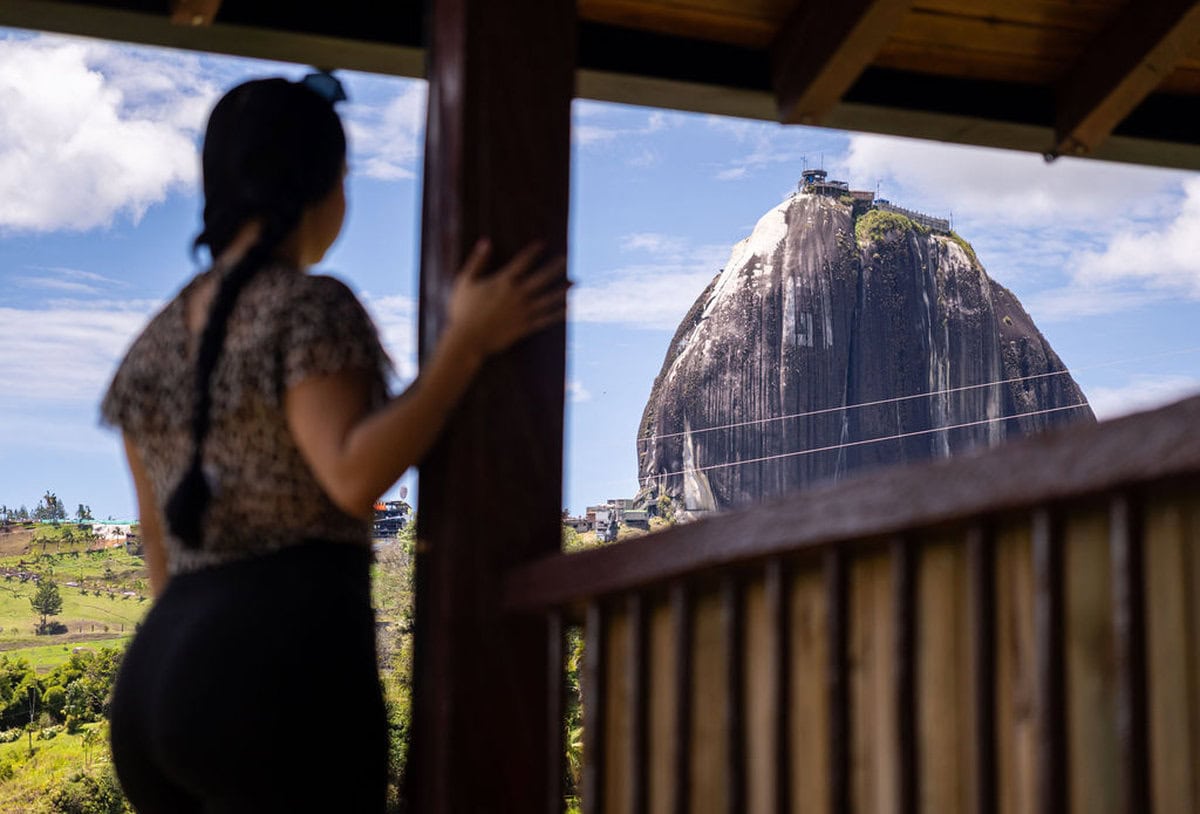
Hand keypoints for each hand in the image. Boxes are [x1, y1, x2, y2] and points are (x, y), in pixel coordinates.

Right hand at [445, 238, 569, 358]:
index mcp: (503, 282)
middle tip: (566, 258)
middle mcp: (517, 295)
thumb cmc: (462, 310)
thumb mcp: (465, 281)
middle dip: (555, 267)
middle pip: (541, 278)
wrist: (467, 339)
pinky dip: (559, 313)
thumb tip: (486, 241)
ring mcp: (523, 312)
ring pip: (548, 299)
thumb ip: (476, 261)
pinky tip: (570, 308)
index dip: (532, 252)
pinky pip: (545, 319)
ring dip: (563, 290)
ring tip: (575, 283)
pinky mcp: (525, 327)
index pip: (522, 262)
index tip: (542, 244)